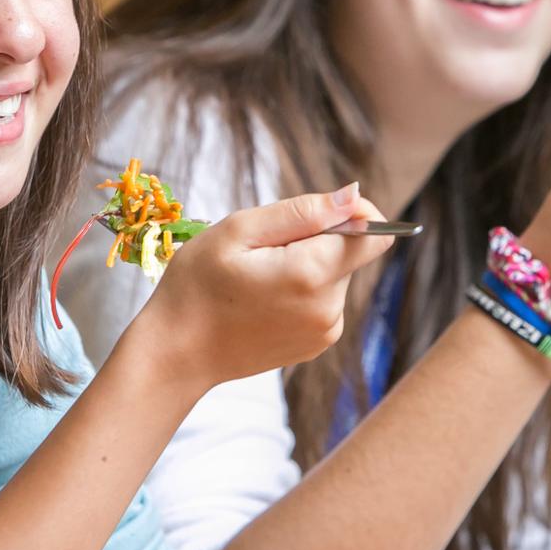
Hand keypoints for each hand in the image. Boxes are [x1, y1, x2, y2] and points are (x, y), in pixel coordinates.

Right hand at [142, 185, 391, 387]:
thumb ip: (303, 211)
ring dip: (306, 266)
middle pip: (349, 253)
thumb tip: (354, 197)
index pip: (373, 234)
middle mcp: (328, 308)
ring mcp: (324, 331)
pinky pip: (323, 300)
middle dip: (315, 240)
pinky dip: (301, 291)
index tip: (311, 215)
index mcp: (312, 274)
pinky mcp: (316, 344)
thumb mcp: (239, 231)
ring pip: (335, 275)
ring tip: (257, 279)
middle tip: (262, 252)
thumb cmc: (196, 286)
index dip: (351, 214)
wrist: (177, 353)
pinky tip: (263, 300)